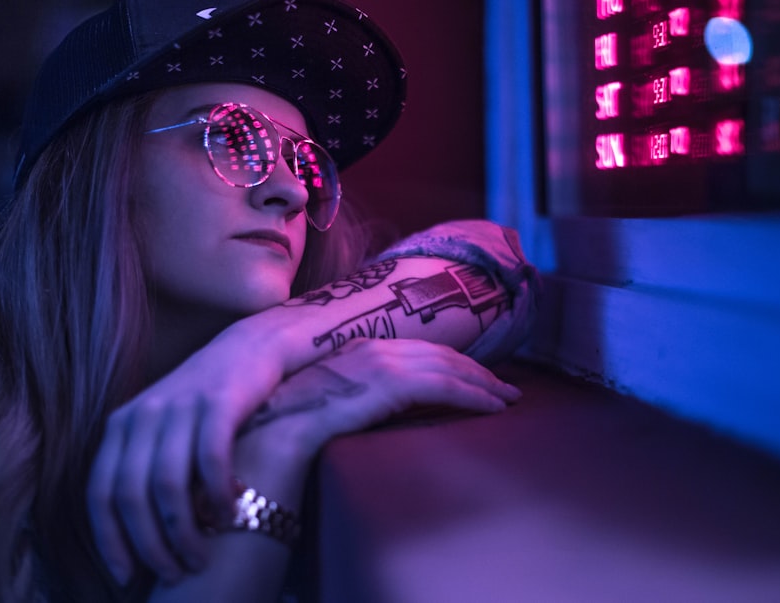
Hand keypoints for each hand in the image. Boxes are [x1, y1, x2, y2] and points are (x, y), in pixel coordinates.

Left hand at [85, 322, 285, 586]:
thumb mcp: (164, 428)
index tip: (127, 576)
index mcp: (121, 424)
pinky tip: (230, 514)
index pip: (99, 492)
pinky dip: (217, 495)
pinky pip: (209, 460)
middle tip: (174, 572)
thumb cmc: (209, 402)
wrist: (251, 347)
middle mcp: (143, 414)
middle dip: (149, 545)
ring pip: (167, 485)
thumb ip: (144, 467)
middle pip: (130, 494)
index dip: (109, 539)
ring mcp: (180, 406)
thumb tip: (138, 536)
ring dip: (182, 531)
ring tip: (200, 556)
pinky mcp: (218, 401)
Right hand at [236, 338, 521, 472]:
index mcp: (360, 348)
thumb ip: (355, 397)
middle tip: (505, 389)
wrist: (271, 431)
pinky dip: (475, 397)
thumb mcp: (329, 401)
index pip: (420, 351)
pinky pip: (445, 387)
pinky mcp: (391, 383)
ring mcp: (383, 361)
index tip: (478, 378)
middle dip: (478, 372)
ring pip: (450, 369)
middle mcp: (375, 347)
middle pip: (442, 355)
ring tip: (507, 400)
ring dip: (484, 385)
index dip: (453, 363)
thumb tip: (376, 409)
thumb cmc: (292, 426)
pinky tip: (493, 409)